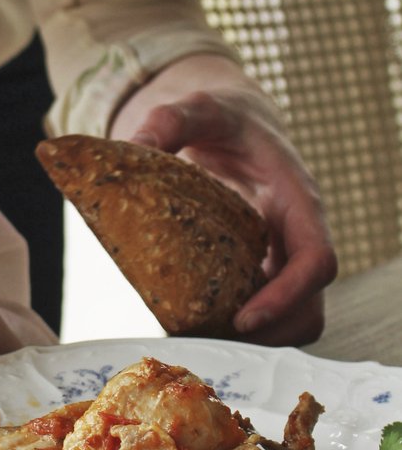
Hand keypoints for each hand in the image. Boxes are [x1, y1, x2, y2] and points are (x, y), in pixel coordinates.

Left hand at [110, 55, 336, 345]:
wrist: (235, 124)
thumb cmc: (223, 118)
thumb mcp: (197, 109)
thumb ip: (168, 121)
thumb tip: (133, 147)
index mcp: (296, 198)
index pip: (316, 260)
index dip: (287, 296)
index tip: (244, 318)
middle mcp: (298, 234)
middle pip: (309, 306)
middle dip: (268, 333)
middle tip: (208, 340)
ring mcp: (284, 254)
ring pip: (293, 318)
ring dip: (254, 338)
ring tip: (199, 338)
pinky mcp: (263, 266)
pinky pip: (265, 310)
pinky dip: (239, 327)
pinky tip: (195, 324)